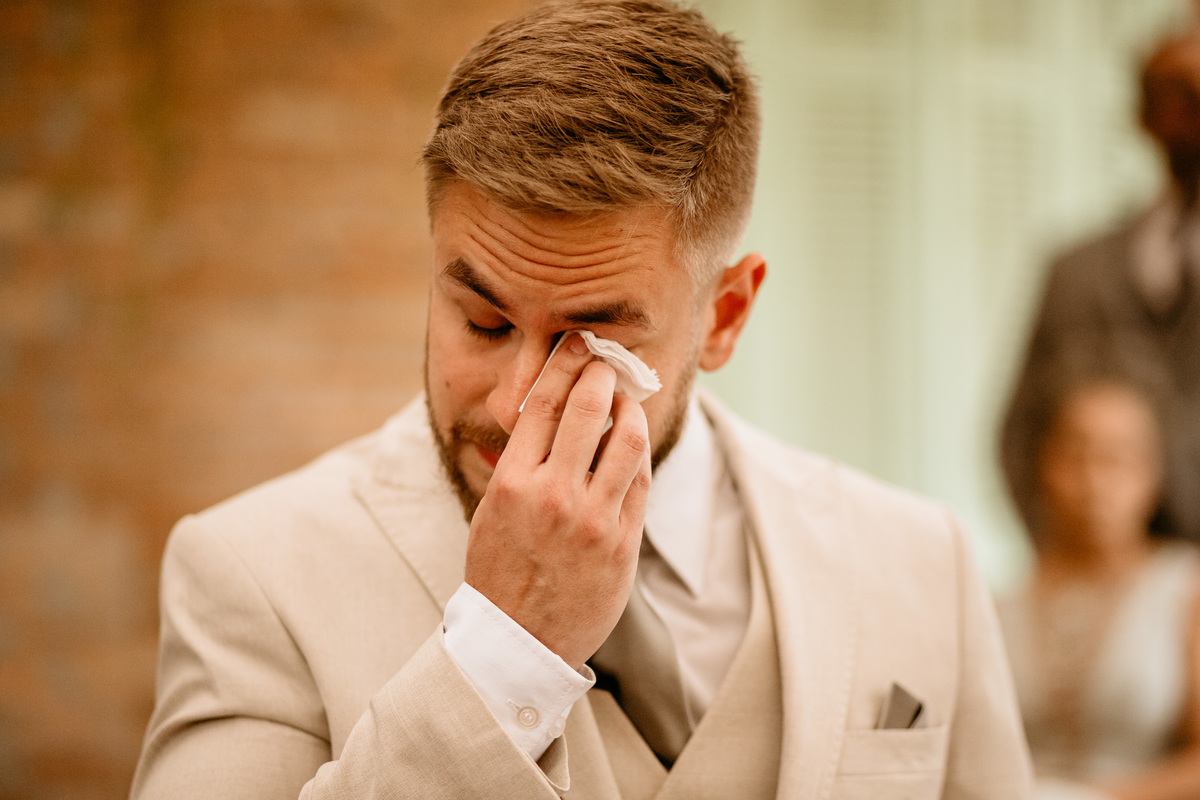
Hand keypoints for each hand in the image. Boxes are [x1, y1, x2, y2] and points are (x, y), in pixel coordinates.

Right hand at [463, 333, 651, 668]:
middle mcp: (553, 495)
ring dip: (632, 410)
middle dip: (603, 375)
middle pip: (590, 409)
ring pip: (627, 440)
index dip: (566, 364)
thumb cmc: (500, 571)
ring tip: (629, 401)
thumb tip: (550, 412)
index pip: (545, 403)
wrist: (517, 641)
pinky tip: (634, 442)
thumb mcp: (491, 510)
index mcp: (512, 482)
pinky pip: (640, 481)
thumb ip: (520, 463)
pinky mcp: (622, 543)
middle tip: (610, 362)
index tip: (579, 343)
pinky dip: (639, 453)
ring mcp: (592, 520)